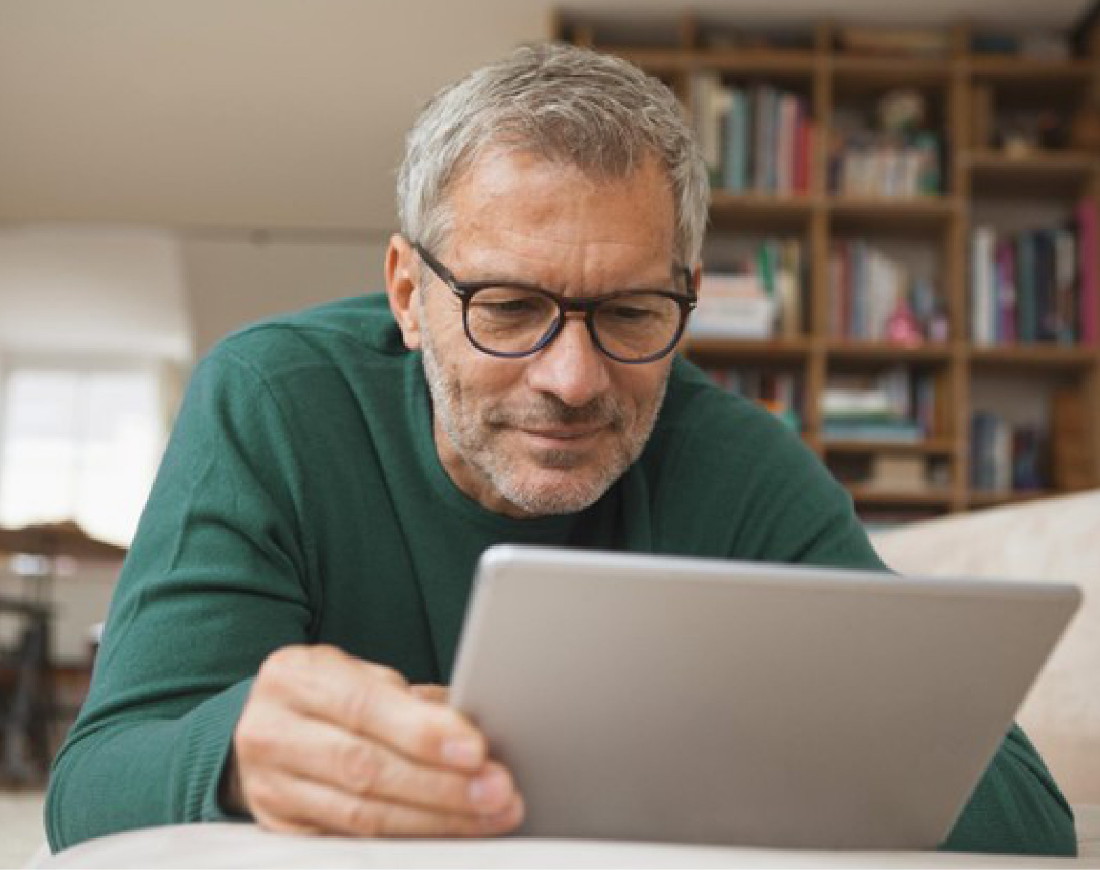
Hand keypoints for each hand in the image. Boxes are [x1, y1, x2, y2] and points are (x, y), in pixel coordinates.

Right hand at [224, 644, 522, 836]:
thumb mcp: (362, 679)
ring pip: (360, 814)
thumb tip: (477, 729)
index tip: (476, 749)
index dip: (422, 732)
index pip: (365, 708)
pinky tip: (449, 832)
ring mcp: (269, 786)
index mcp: (295, 677)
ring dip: (435, 818)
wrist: (268, 725)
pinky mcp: (280, 829)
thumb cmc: (330, 696)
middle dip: (441, 784)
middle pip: (364, 767)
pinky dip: (408, 838)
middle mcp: (271, 730)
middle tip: (497, 790)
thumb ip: (411, 702)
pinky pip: (352, 840)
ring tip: (489, 814)